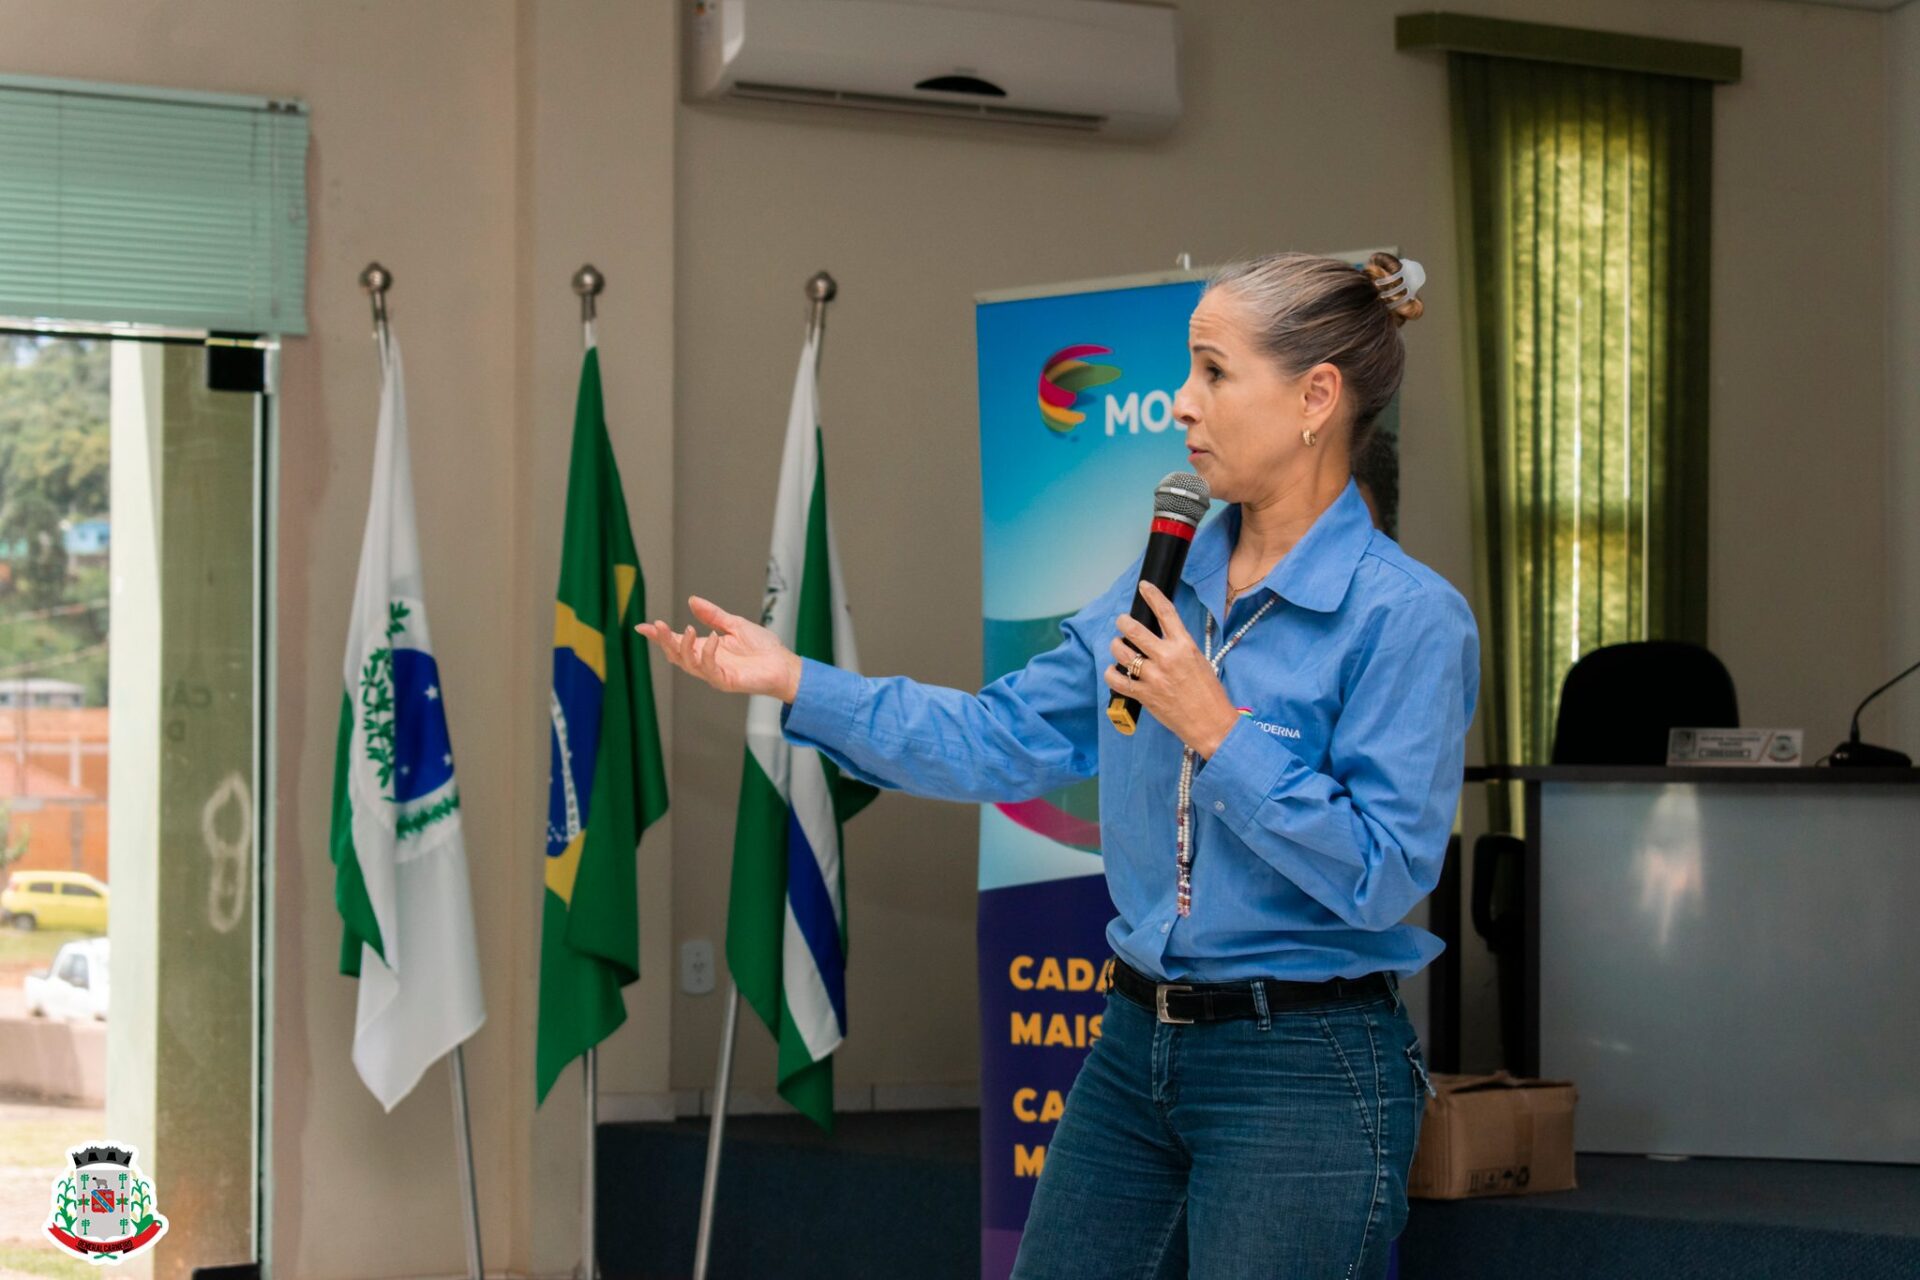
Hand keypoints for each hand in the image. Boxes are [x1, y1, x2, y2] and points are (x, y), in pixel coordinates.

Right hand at [636, 596, 804, 701]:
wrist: (783, 664)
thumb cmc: (762, 648)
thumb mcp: (734, 624)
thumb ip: (713, 615)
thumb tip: (692, 600)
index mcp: (705, 648)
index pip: (677, 643)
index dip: (659, 636)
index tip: (642, 626)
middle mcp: (706, 662)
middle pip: (675, 655)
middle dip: (663, 641)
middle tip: (657, 625)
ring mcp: (714, 673)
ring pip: (687, 663)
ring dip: (682, 646)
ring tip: (687, 629)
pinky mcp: (725, 681)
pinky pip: (708, 669)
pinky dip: (707, 652)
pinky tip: (713, 638)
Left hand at [1103, 582, 1241, 758]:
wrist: (1211, 723)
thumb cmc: (1209, 693)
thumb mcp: (1199, 660)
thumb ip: (1179, 646)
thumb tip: (1161, 636)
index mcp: (1185, 646)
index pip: (1166, 612)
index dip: (1152, 595)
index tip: (1143, 587)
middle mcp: (1167, 658)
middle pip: (1134, 629)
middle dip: (1123, 622)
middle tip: (1122, 622)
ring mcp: (1154, 677)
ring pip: (1121, 651)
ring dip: (1116, 646)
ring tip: (1119, 647)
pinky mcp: (1144, 695)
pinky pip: (1117, 679)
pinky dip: (1111, 674)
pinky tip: (1114, 671)